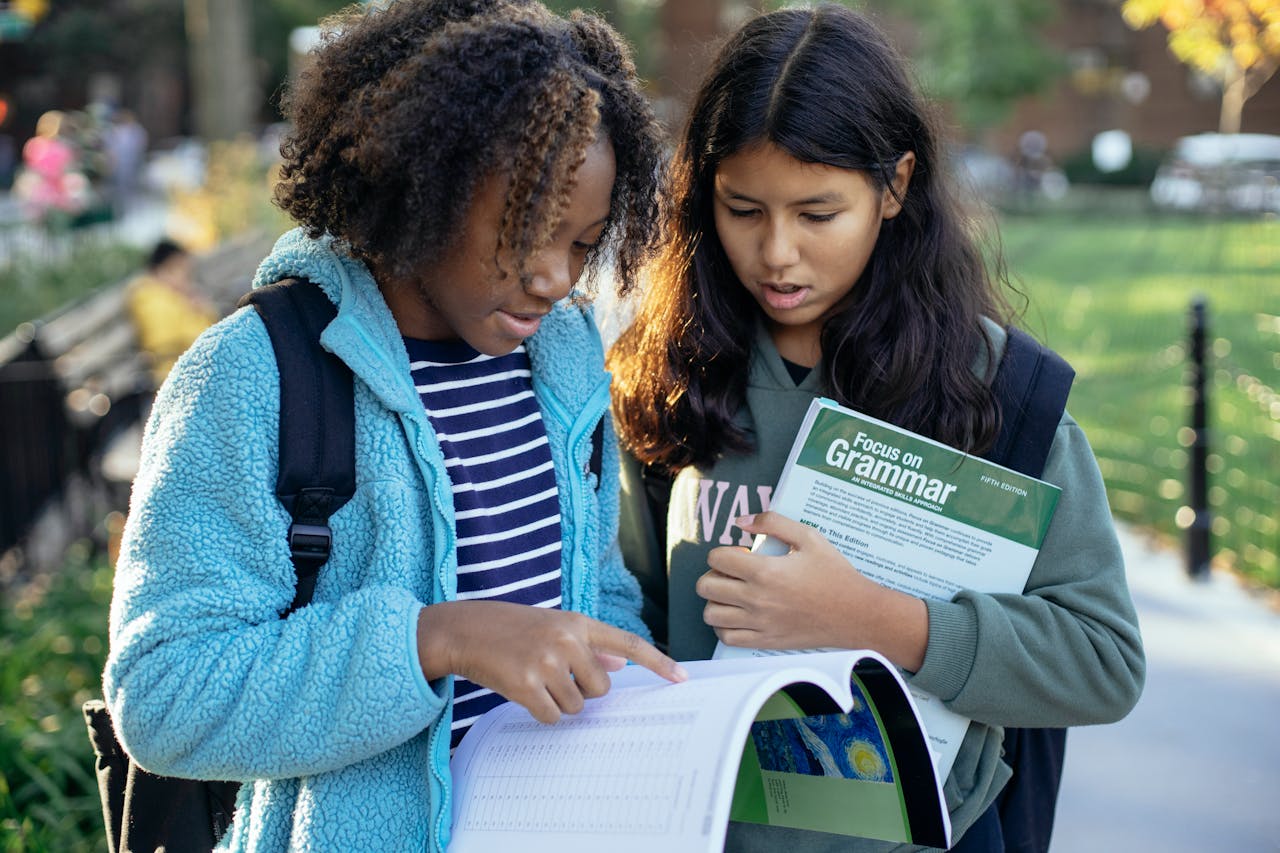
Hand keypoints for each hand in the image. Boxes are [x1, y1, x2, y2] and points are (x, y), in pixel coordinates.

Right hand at [416, 602, 685, 723]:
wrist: (464, 629)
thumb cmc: (512, 628)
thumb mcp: (553, 626)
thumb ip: (587, 644)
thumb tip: (620, 662)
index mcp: (578, 622)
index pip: (628, 643)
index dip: (657, 662)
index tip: (682, 678)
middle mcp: (567, 639)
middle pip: (601, 688)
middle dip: (582, 690)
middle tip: (555, 675)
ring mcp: (547, 662)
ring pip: (576, 706)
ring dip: (559, 701)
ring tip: (535, 678)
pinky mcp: (526, 684)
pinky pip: (552, 716)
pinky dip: (541, 712)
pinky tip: (523, 691)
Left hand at [698, 512, 927, 670]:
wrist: (856, 614)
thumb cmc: (834, 573)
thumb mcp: (809, 537)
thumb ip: (773, 522)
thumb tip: (741, 521)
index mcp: (764, 571)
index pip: (716, 558)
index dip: (723, 551)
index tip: (741, 554)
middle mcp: (756, 599)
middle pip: (706, 586)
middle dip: (714, 574)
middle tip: (733, 573)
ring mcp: (759, 623)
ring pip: (711, 614)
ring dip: (716, 600)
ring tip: (733, 594)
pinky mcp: (765, 641)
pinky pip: (726, 637)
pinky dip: (724, 626)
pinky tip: (738, 615)